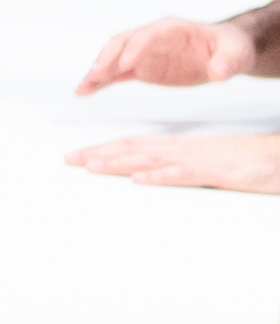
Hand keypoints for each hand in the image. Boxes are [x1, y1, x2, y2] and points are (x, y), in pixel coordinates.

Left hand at [66, 131, 279, 194]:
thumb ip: (184, 167)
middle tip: (69, 159)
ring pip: (155, 159)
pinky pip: (188, 174)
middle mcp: (188, 150)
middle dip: (101, 154)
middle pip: (137, 149)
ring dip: (121, 162)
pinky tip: (141, 179)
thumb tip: (154, 173)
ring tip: (92, 165)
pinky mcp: (222, 173)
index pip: (138, 145)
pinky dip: (163, 176)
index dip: (107, 149)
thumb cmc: (253, 162)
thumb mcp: (212, 164)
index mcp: (184, 148)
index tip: (80, 155)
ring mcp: (204, 160)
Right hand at [74, 16, 256, 93]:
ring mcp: (143, 53)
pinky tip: (85, 91)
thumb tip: (219, 72)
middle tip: (96, 74)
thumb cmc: (231, 48)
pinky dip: (100, 81)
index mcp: (171, 28)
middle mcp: (151, 37)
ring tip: (83, 87)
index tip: (127, 63)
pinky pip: (115, 73)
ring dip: (97, 71)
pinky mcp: (141, 68)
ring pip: (112, 57)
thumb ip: (228, 62)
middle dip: (108, 57)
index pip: (148, 34)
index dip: (137, 47)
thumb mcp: (237, 53)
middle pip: (122, 42)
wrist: (225, 53)